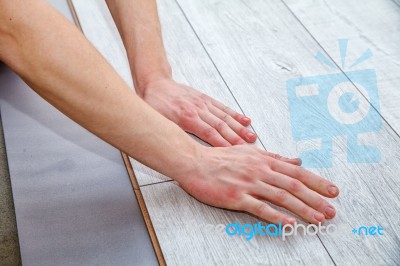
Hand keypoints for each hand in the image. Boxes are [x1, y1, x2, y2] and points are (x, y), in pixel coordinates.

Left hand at [140, 78, 256, 146]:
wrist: (155, 83)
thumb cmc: (154, 104)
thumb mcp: (159, 121)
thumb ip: (172, 133)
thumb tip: (181, 149)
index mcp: (186, 118)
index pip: (209, 134)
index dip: (223, 144)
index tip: (234, 153)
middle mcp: (198, 110)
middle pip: (221, 126)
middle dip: (236, 138)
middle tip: (249, 148)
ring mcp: (203, 103)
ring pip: (225, 117)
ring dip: (239, 128)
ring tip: (251, 136)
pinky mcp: (205, 98)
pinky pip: (222, 107)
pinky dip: (235, 114)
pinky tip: (245, 120)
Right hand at [178, 145, 338, 224]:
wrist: (195, 163)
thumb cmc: (220, 158)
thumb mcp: (250, 152)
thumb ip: (274, 157)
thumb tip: (296, 159)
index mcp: (264, 160)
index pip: (296, 171)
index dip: (317, 181)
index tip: (333, 190)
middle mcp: (260, 170)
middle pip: (294, 185)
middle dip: (316, 198)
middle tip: (332, 210)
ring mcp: (248, 184)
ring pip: (282, 196)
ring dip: (303, 208)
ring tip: (318, 219)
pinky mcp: (236, 197)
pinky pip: (260, 208)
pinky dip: (277, 216)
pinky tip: (289, 224)